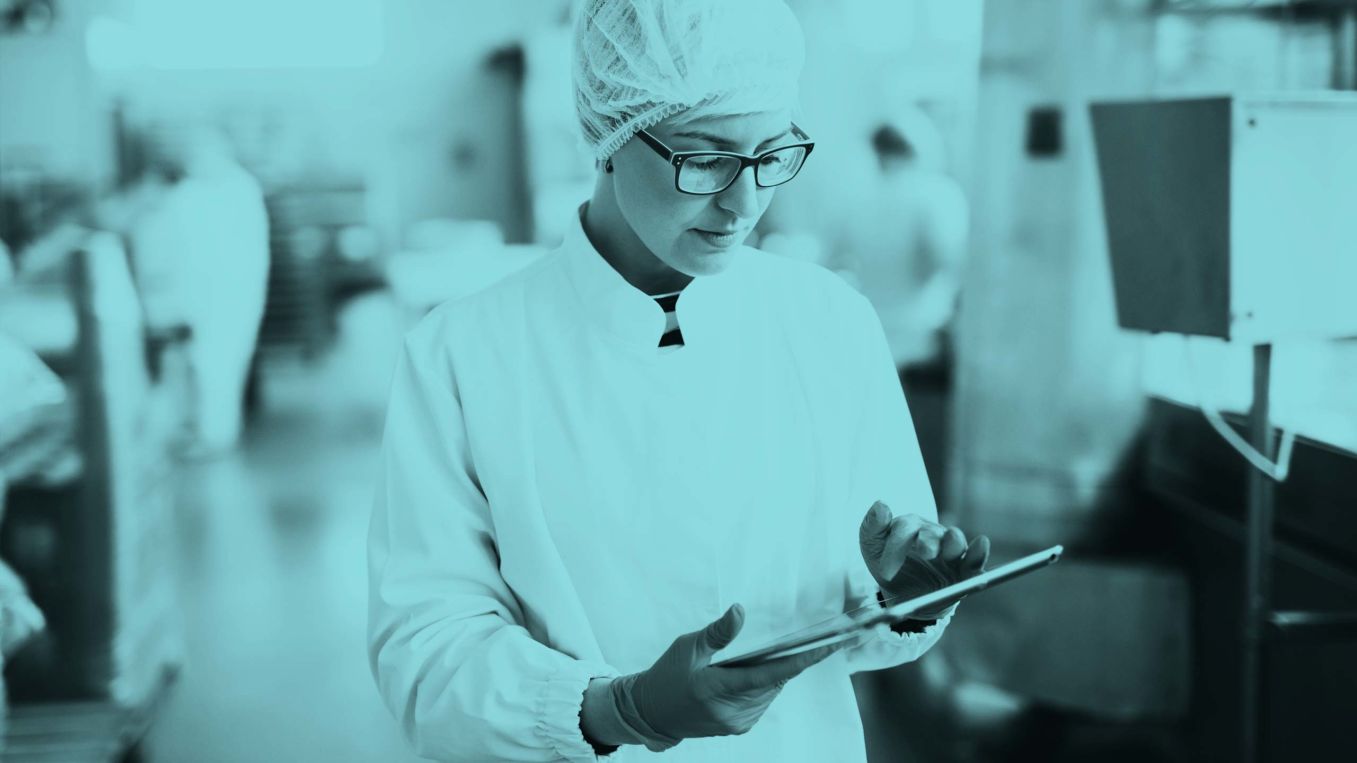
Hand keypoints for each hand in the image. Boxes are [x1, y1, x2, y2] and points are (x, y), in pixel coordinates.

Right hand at [608, 604, 842, 750]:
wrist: (651, 712)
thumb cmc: (667, 676)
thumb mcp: (688, 647)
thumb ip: (717, 632)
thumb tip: (739, 611)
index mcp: (716, 689)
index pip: (770, 674)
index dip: (803, 659)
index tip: (828, 646)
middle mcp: (731, 712)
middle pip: (775, 681)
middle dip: (789, 659)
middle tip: (807, 637)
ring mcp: (736, 722)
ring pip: (771, 691)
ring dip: (775, 672)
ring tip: (772, 652)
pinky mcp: (738, 726)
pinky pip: (762, 700)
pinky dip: (764, 683)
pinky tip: (755, 670)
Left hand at [858, 501, 989, 619]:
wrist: (902, 595)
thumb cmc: (886, 562)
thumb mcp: (872, 546)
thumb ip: (872, 526)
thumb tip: (881, 505)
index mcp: (909, 526)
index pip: (904, 529)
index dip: (895, 549)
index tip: (885, 573)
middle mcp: (931, 533)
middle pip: (931, 533)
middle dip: (928, 542)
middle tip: (925, 553)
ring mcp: (949, 550)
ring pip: (954, 541)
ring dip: (953, 543)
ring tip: (949, 552)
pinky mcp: (963, 569)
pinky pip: (973, 559)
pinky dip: (978, 552)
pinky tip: (980, 545)